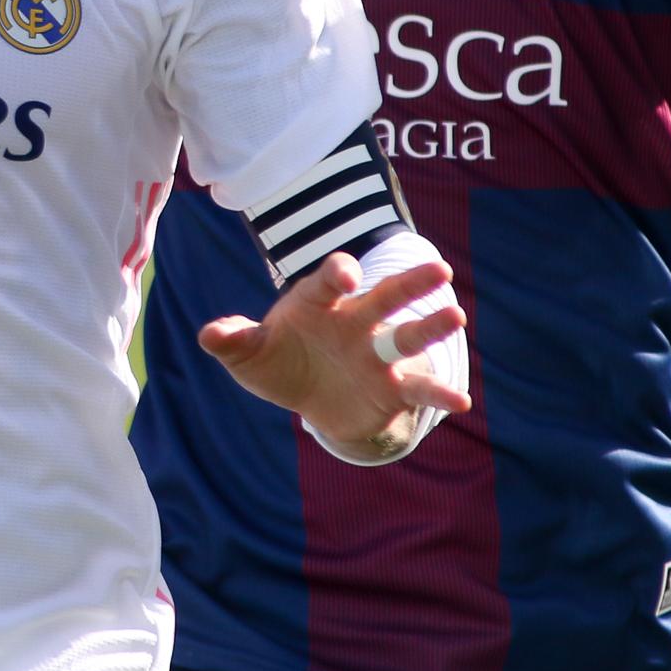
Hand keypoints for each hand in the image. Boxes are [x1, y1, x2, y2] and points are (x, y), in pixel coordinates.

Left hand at [199, 253, 468, 463]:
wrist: (311, 398)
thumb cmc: (278, 361)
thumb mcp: (249, 355)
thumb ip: (234, 340)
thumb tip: (209, 333)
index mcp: (320, 304)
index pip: (330, 280)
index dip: (338, 274)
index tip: (346, 276)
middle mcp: (357, 322)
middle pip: (386, 297)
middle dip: (410, 284)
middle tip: (439, 270)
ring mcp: (378, 354)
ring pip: (410, 336)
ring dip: (432, 328)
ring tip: (456, 317)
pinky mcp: (393, 386)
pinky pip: (417, 387)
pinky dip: (438, 392)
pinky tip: (462, 400)